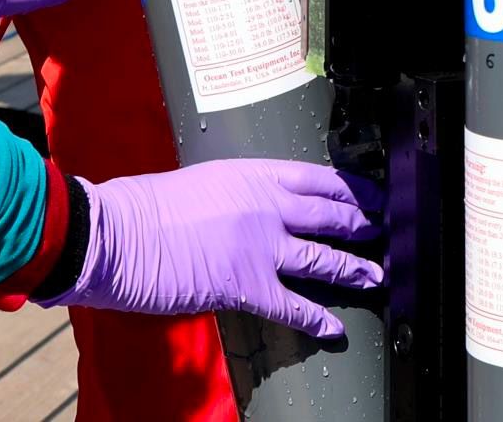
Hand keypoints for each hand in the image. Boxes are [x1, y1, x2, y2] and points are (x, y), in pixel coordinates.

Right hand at [43, 159, 384, 337]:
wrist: (117, 233)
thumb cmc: (145, 207)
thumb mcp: (203, 181)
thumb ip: (237, 193)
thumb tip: (255, 208)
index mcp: (254, 174)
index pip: (319, 177)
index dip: (351, 188)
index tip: (372, 193)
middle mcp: (266, 204)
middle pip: (330, 214)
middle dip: (362, 224)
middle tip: (385, 231)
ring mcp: (260, 244)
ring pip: (322, 257)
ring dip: (353, 268)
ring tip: (377, 276)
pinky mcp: (245, 283)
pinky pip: (292, 305)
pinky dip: (317, 318)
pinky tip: (334, 328)